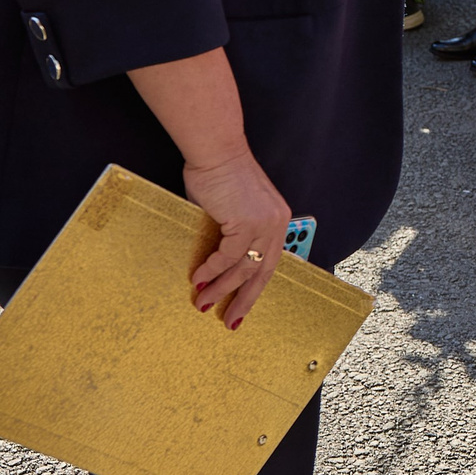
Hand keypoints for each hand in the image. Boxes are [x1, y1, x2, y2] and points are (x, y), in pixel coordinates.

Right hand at [181, 149, 292, 325]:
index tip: (243, 308)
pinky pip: (227, 256)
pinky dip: (211, 271)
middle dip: (244, 300)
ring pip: (244, 268)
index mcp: (277, 220)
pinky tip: (198, 280)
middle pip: (263, 272)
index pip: (270, 262)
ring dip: (222, 289)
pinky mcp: (246, 222)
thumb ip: (234, 234)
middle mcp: (277, 223)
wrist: (215, 151)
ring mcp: (264, 223)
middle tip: (230, 322)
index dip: (255, 288)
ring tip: (203, 304)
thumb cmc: (220, 176)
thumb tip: (219, 266)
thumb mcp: (235, 209)